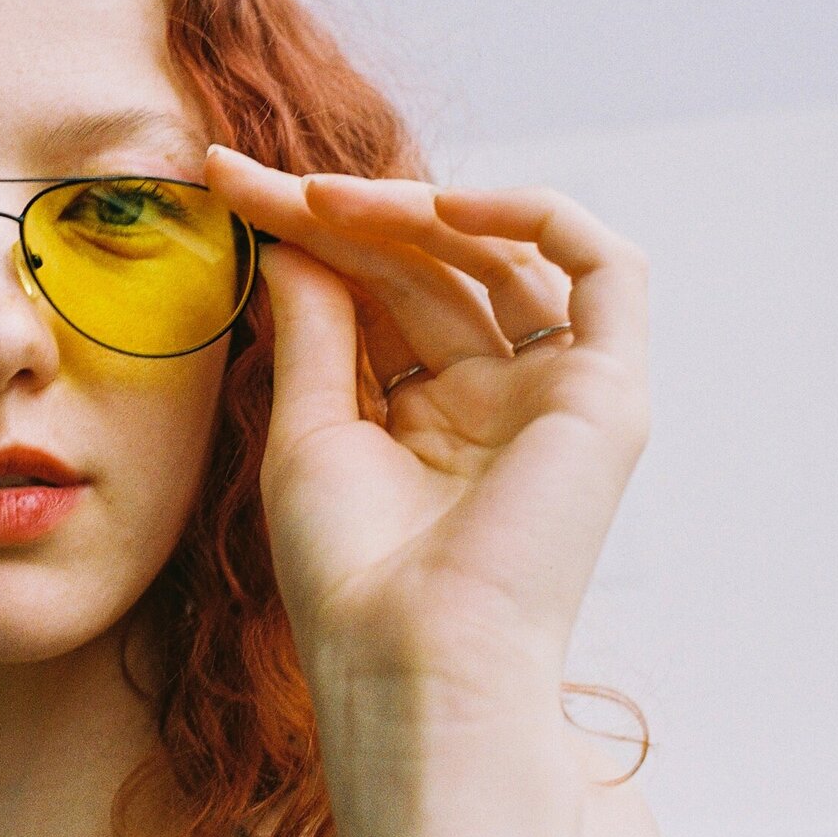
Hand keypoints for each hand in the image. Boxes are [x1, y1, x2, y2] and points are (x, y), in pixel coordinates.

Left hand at [204, 145, 651, 836]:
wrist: (407, 658)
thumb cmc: (349, 576)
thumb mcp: (310, 428)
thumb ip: (314, 325)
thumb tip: (291, 236)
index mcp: (431, 418)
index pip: (376, 293)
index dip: (307, 234)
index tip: (227, 188)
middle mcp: (498, 399)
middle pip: (428, 267)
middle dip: (338, 213)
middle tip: (251, 178)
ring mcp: (556, 393)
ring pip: (496, 257)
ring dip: (408, 212)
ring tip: (317, 198)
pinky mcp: (609, 393)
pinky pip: (605, 269)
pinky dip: (534, 217)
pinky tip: (440, 206)